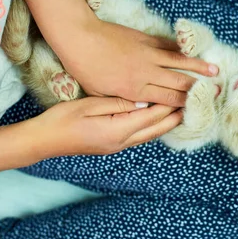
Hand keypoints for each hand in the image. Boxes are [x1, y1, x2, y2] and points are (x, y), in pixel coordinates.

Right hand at [32, 96, 182, 156]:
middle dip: (176, 116)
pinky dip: (154, 126)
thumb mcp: (90, 105)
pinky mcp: (113, 145)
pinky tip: (159, 119)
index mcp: (118, 130)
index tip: (186, 92)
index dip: (171, 103)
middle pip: (157, 128)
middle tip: (194, 102)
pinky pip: (141, 136)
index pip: (153, 115)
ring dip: (168, 123)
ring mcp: (118, 146)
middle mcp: (122, 141)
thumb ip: (118, 103)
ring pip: (151, 134)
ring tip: (183, 110)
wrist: (44, 140)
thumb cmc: (62, 119)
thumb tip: (143, 99)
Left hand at [51, 14, 218, 106]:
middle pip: (179, 82)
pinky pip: (168, 46)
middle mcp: (146, 73)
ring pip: (179, 62)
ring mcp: (147, 54)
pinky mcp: (145, 39)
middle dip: (199, 88)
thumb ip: (125, 101)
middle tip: (216, 92)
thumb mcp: (102, 93)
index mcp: (135, 90)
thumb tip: (147, 105)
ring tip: (214, 71)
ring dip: (198, 67)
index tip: (198, 106)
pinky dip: (182, 51)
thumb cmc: (85, 68)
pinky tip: (192, 53)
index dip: (185, 103)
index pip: (167, 99)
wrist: (79, 37)